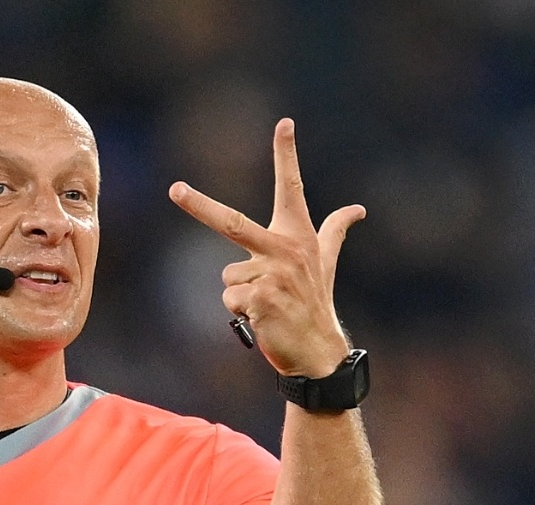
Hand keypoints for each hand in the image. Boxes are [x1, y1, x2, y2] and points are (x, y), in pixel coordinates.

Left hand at [170, 120, 364, 380]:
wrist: (320, 351)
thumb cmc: (316, 302)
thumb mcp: (327, 262)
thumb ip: (336, 231)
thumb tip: (359, 209)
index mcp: (297, 236)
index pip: (291, 187)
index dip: (287, 154)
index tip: (285, 123)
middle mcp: (285, 250)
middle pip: (231, 222)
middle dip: (198, 205)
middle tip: (174, 190)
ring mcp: (274, 275)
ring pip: (228, 277)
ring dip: (240, 294)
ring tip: (266, 305)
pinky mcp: (262, 300)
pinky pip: (231, 300)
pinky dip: (241, 313)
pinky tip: (263, 319)